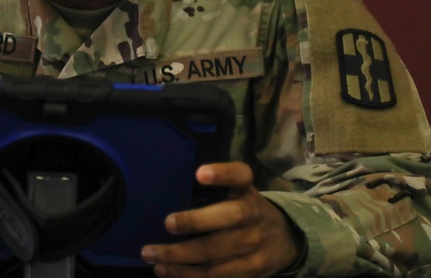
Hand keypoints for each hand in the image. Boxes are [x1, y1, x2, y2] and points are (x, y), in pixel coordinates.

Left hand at [140, 162, 302, 277]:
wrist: (287, 239)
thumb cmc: (245, 209)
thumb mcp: (238, 191)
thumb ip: (215, 187)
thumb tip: (167, 187)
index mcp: (245, 192)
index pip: (239, 176)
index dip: (222, 174)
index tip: (200, 174)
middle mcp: (252, 218)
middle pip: (226, 219)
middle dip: (193, 223)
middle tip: (167, 224)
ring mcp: (254, 249)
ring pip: (216, 257)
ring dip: (182, 261)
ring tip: (154, 259)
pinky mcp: (251, 273)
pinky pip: (219, 277)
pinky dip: (191, 277)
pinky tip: (169, 273)